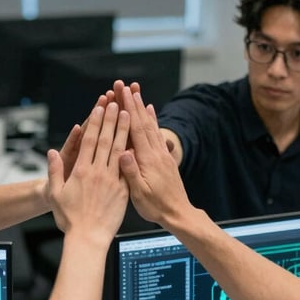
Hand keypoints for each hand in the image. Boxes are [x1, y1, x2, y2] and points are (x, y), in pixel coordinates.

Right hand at [47, 102, 129, 245]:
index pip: (90, 141)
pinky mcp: (123, 190)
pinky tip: (137, 140)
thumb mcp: (56, 194)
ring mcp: (112, 180)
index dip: (95, 122)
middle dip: (112, 120)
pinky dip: (133, 152)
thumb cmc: (70, 219)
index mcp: (82, 171)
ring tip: (129, 114)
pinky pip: (129, 167)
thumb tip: (52, 152)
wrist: (88, 238)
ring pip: (120, 150)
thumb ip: (55, 171)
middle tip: (117, 103)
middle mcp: (98, 172)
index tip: (100, 108)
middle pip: (106, 140)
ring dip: (124, 131)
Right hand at [118, 87, 191, 226]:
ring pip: (151, 125)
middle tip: (125, 85)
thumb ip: (131, 172)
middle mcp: (156, 152)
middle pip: (143, 122)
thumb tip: (123, 152)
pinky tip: (151, 112)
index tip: (121, 93)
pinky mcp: (165, 158)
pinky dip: (153, 120)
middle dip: (133, 102)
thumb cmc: (156, 207)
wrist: (178, 214)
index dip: (128, 110)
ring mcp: (161, 154)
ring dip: (143, 107)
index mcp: (147, 160)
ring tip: (136, 92)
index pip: (135, 130)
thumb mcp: (139, 194)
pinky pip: (157, 134)